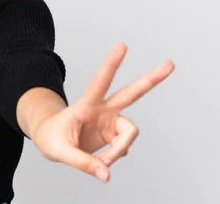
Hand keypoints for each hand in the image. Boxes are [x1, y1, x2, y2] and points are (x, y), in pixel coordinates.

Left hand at [31, 42, 174, 181]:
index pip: (100, 81)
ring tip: (104, 162)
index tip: (122, 45)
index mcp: (86, 104)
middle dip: (151, 80)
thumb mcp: (60, 151)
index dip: (111, 64)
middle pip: (131, 93)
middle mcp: (103, 109)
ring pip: (130, 132)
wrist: (49, 140)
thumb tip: (107, 175)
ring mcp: (111, 121)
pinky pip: (123, 148)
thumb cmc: (51, 139)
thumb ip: (83, 163)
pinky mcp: (114, 134)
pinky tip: (100, 160)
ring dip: (120, 149)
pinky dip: (113, 157)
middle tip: (170, 64)